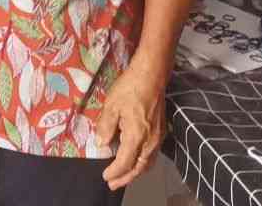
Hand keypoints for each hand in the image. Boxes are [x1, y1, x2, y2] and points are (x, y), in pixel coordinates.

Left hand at [97, 60, 165, 189]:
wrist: (151, 76)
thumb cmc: (130, 88)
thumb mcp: (111, 106)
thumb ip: (105, 127)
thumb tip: (101, 143)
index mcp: (136, 137)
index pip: (125, 163)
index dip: (114, 172)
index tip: (105, 177)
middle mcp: (150, 141)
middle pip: (138, 168)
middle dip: (125, 178)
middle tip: (113, 184)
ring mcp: (158, 137)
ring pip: (147, 163)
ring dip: (135, 172)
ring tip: (124, 176)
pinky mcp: (160, 131)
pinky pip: (152, 155)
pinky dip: (142, 163)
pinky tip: (136, 160)